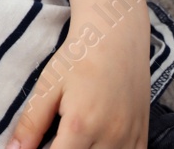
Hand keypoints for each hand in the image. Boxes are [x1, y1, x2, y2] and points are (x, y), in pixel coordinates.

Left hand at [6, 21, 149, 148]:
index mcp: (80, 126)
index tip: (38, 146)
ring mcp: (129, 138)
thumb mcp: (48, 87)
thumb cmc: (79, 57)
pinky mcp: (142, 135)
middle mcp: (109, 137)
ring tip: (74, 138)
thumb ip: (31, 124)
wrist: (116, 36)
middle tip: (56, 138)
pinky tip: (96, 142)